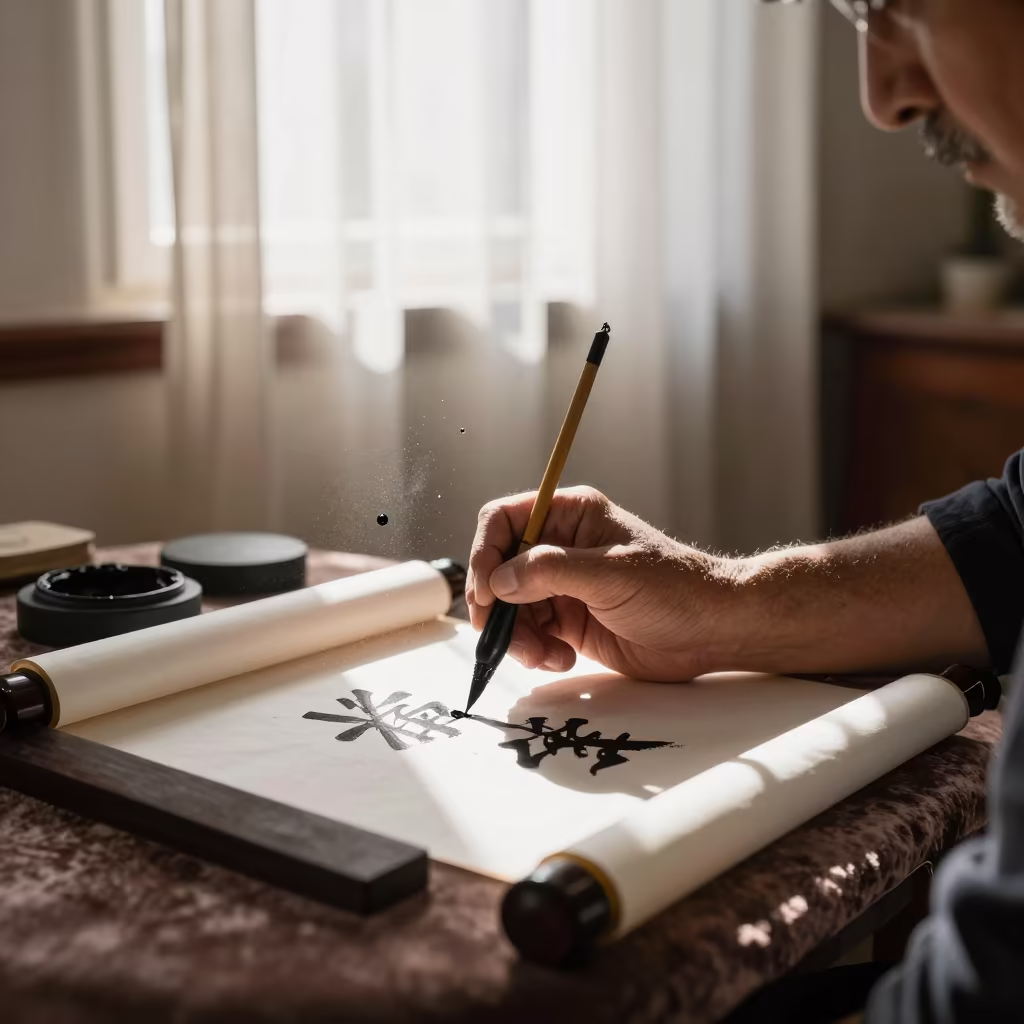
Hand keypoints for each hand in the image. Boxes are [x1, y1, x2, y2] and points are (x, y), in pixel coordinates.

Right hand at [466, 486, 731, 680]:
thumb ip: (550, 572)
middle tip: (497, 635)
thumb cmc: (675, 590)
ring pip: (510, 607)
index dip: (485, 552)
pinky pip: (530, 633)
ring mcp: (563, 586)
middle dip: (496, 605)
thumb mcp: (610, 574)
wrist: (711, 632)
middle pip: (499, 569)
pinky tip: (561, 659)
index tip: (485, 591)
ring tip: (541, 655)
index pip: (505, 520)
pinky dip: (534, 650)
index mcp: (571, 516)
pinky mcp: (569, 621)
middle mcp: (561, 547)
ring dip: (515, 635)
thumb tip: (498, 580)